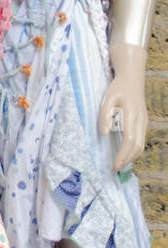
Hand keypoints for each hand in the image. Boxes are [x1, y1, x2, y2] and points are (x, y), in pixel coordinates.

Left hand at [101, 49, 147, 169]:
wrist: (132, 78)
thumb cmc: (117, 88)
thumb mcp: (107, 99)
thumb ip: (104, 116)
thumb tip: (104, 133)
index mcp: (132, 116)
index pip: (129, 141)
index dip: (123, 155)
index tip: (114, 165)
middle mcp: (141, 121)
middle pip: (137, 146)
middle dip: (127, 159)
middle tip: (115, 169)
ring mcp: (144, 121)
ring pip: (141, 144)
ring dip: (131, 156)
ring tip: (119, 164)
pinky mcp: (143, 121)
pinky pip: (140, 139)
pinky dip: (134, 149)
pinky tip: (125, 153)